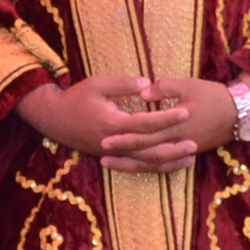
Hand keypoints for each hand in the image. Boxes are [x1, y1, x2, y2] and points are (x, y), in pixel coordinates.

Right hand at [17, 73, 195, 166]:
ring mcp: (113, 153)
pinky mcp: (112, 158)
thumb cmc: (75, 97)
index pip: (145, 123)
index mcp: (112, 123)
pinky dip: (156, 166)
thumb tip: (148, 83)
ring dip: (169, 160)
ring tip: (190, 156)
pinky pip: (137, 166)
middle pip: (149, 148)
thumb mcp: (97, 84)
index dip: (166, 118)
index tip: (185, 111)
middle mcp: (114, 143)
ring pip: (145, 162)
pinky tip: (172, 163)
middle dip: (173, 144)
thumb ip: (123, 84)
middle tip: (196, 140)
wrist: (53, 118)